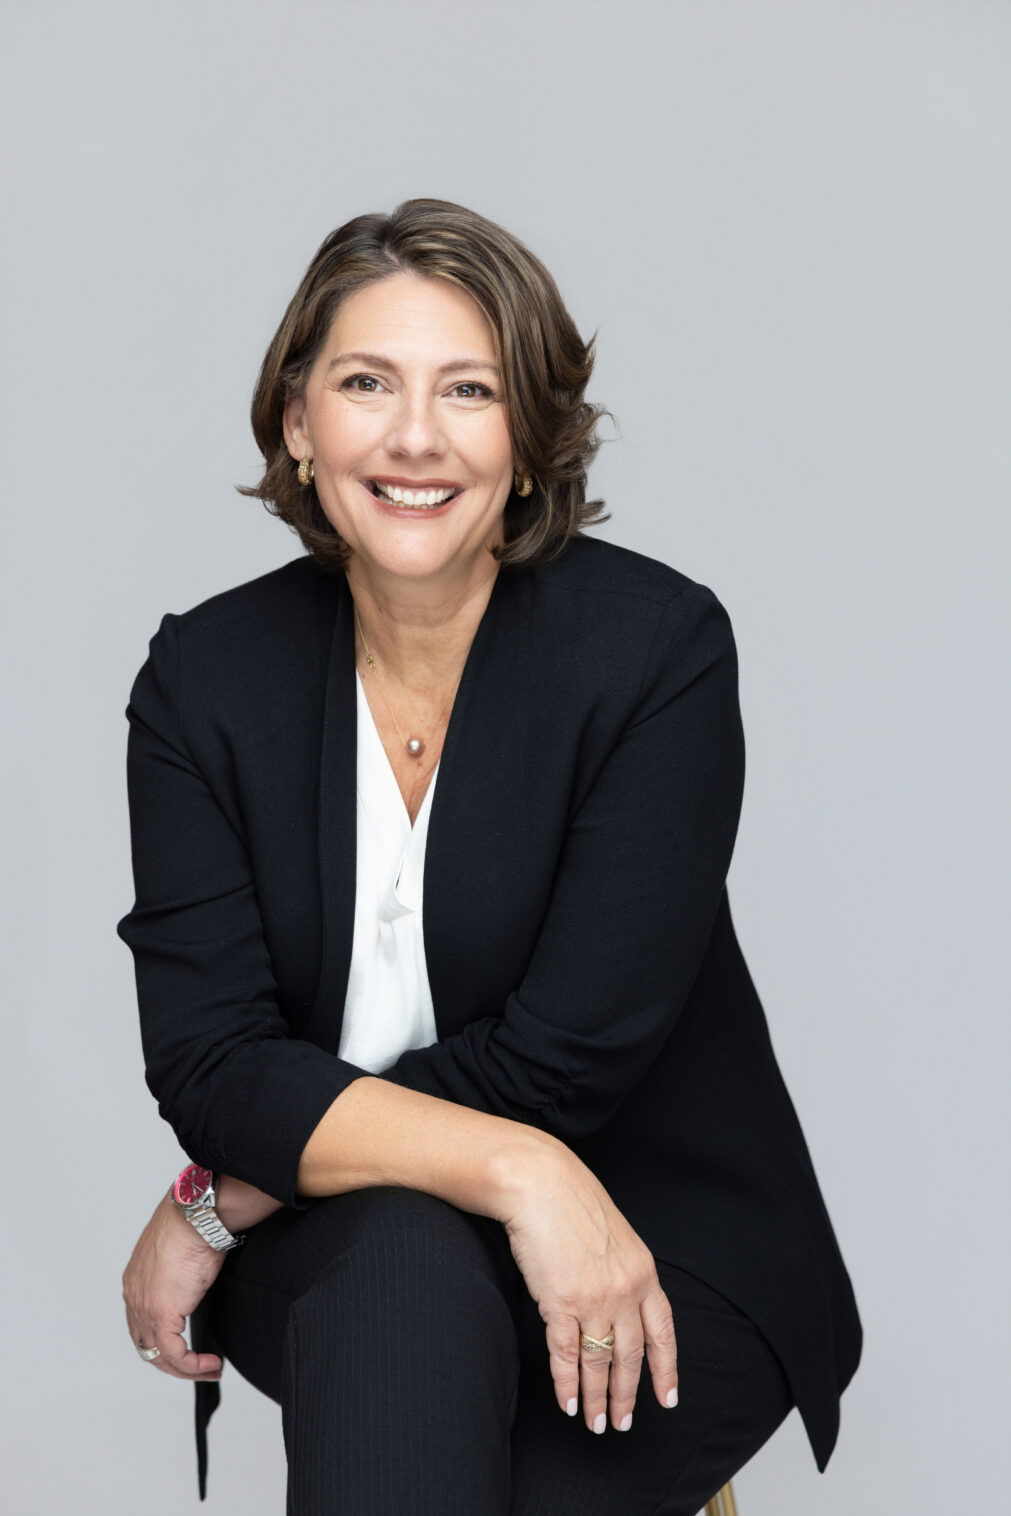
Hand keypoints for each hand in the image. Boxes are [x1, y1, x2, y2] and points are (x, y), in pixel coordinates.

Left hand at [122, 1191, 226, 1380]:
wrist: (196, 1216)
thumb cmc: (193, 1225)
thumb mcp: (181, 1253)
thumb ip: (179, 1274)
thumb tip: (197, 1281)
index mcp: (136, 1281)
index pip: (141, 1324)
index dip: (161, 1342)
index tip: (184, 1348)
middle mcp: (134, 1298)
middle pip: (146, 1346)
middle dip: (173, 1363)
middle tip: (197, 1367)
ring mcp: (145, 1308)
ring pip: (158, 1356)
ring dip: (185, 1369)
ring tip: (208, 1369)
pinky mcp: (162, 1315)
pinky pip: (175, 1355)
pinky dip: (193, 1365)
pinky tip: (209, 1363)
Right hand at [500, 1144, 677, 1433]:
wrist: (539, 1182)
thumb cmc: (570, 1200)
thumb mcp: (614, 1233)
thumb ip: (621, 1269)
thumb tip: (618, 1300)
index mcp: (643, 1271)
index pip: (663, 1332)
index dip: (666, 1370)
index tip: (669, 1399)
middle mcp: (626, 1290)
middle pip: (632, 1356)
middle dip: (628, 1395)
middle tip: (624, 1423)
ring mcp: (595, 1299)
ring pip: (600, 1363)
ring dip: (598, 1399)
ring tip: (595, 1423)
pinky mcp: (561, 1303)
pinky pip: (568, 1356)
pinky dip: (568, 1385)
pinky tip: (567, 1404)